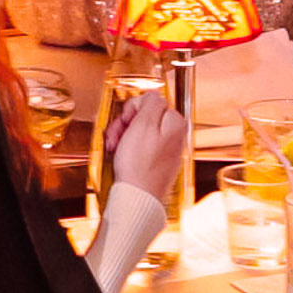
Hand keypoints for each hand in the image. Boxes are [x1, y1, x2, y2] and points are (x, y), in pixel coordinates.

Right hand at [103, 88, 185, 206]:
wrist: (136, 197)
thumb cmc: (139, 166)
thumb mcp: (143, 124)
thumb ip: (151, 103)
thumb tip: (153, 94)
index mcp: (176, 123)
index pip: (151, 102)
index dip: (133, 110)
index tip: (126, 120)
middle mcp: (175, 136)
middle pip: (145, 118)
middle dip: (126, 124)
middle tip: (118, 136)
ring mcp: (166, 151)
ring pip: (140, 133)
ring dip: (124, 137)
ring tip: (117, 149)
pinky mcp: (156, 163)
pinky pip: (140, 148)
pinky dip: (128, 150)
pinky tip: (121, 157)